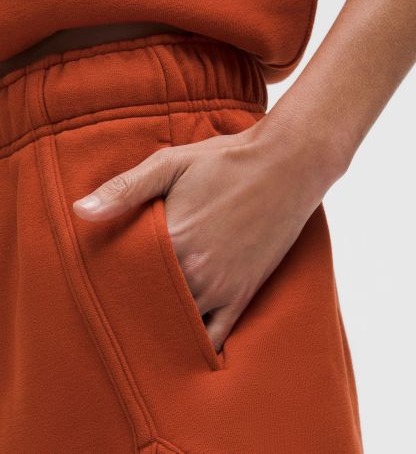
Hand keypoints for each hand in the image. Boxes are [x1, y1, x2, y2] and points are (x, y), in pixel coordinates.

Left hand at [72, 114, 336, 352]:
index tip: (97, 290)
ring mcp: (222, 286)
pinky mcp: (245, 292)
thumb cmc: (226, 161)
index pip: (125, 279)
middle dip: (132, 312)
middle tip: (115, 318)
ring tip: (143, 335)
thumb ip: (124, 190)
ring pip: (180, 325)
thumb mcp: (170, 163)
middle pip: (150, 306)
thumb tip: (78, 211)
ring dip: (161, 330)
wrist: (286, 165)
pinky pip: (219, 333)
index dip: (108, 286)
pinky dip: (200, 346)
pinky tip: (185, 350)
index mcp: (171, 240)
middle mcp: (195, 271)